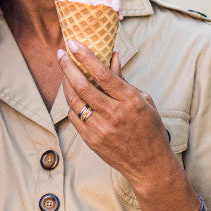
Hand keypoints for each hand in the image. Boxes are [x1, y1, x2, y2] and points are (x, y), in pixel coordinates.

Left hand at [58, 41, 178, 191]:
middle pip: (82, 85)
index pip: (103, 74)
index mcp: (130, 101)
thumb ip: (123, 79)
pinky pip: (73, 116)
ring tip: (65, 71)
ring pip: (73, 100)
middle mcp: (114, 114)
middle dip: (67, 66)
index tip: (73, 43)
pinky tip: (73, 95)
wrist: (149, 166)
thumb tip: (112, 55)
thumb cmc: (149, 129)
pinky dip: (71, 103)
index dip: (85, 57)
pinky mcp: (91, 140)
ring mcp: (101, 129)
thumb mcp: (143, 101)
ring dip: (65, 82)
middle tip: (61, 53)